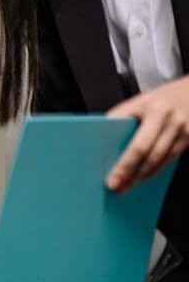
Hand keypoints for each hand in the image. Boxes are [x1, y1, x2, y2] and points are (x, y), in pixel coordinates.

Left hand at [106, 76, 188, 191]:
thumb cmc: (165, 95)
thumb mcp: (142, 99)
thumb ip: (124, 114)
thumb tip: (101, 133)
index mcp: (153, 108)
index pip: (136, 143)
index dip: (123, 162)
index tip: (111, 175)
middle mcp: (169, 120)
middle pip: (147, 154)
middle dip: (129, 172)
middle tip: (116, 185)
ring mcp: (183, 130)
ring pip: (160, 160)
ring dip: (142, 175)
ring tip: (127, 184)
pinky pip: (171, 158)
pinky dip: (156, 168)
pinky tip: (145, 174)